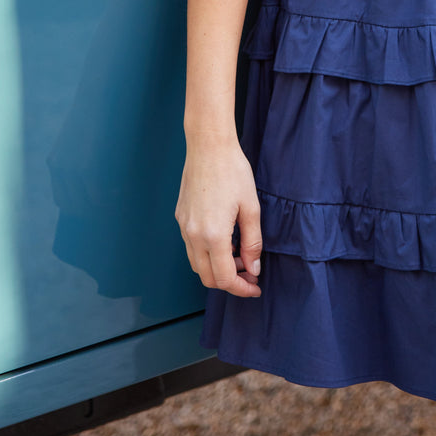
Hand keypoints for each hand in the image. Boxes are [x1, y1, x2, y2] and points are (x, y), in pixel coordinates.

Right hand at [176, 140, 262, 296]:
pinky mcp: (180, 218)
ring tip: (239, 257)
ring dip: (217, 269)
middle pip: (207, 277)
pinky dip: (207, 255)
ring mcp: (184, 227)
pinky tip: (224, 242)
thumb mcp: (251, 208)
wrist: (208, 146)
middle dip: (230, 282)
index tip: (255, 287)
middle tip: (250, 273)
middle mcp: (193, 236)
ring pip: (197, 265)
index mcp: (213, 235)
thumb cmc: (233, 172)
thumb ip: (252, 242)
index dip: (241, 288)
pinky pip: (191, 248)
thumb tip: (253, 269)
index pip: (224, 279)